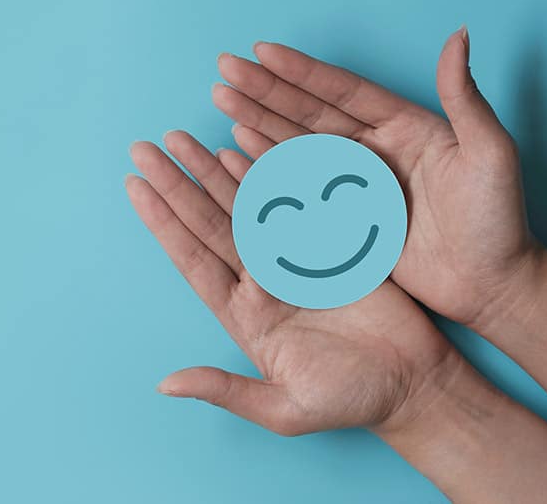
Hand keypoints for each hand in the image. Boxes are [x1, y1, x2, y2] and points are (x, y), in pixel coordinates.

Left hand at [125, 130, 456, 434]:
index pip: (193, 259)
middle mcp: (259, 282)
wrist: (411, 383)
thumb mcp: (283, 408)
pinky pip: (293, 200)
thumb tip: (165, 385)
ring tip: (183, 139)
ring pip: (244, 205)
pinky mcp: (329, 244)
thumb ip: (225, 390)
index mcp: (243, 315)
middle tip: (146, 148)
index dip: (163, 224)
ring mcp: (292, 259)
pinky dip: (268, 173)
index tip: (135, 188)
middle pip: (209, 223)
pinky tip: (244, 147)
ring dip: (213, 171)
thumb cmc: (348, 401)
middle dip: (178, 184)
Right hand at [212, 27, 536, 326]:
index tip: (262, 53)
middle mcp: (375, 149)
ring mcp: (357, 184)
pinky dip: (268, 167)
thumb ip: (466, 98)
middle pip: (309, 113)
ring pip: (298, 145)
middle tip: (225, 71)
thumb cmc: (500, 221)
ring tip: (223, 100)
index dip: (302, 72)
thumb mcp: (491, 154)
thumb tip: (458, 36)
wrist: (494, 284)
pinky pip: (300, 187)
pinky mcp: (346, 218)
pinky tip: (240, 150)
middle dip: (266, 91)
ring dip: (259, 122)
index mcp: (404, 127)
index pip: (343, 92)